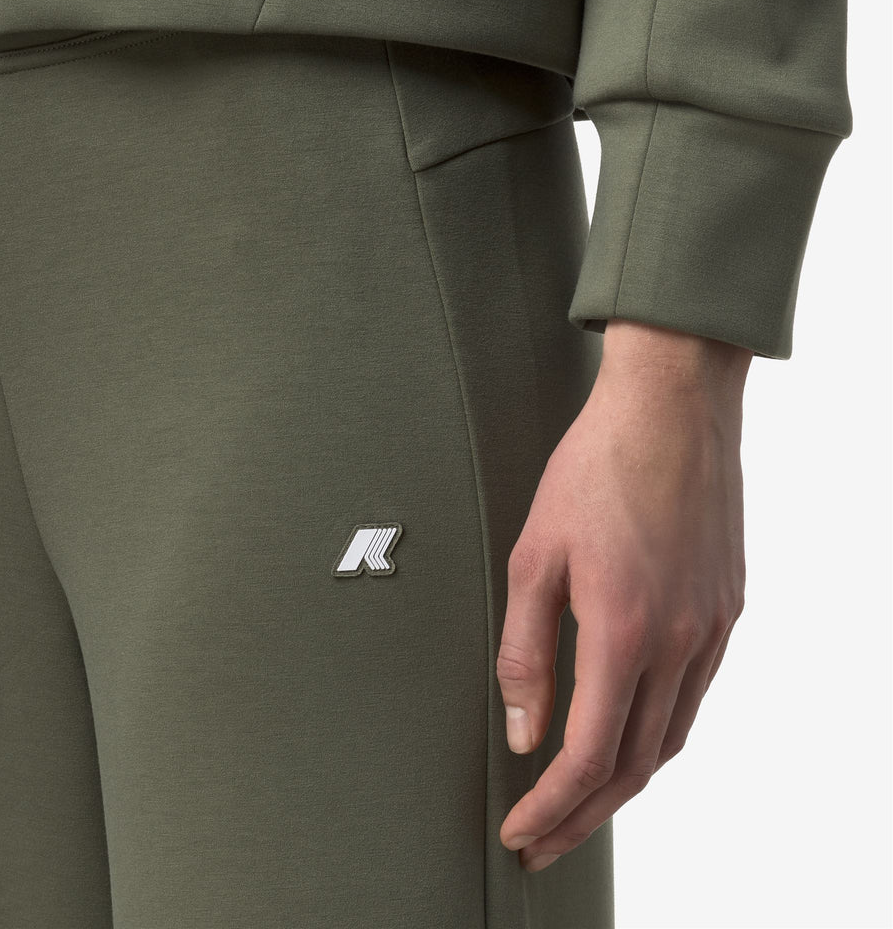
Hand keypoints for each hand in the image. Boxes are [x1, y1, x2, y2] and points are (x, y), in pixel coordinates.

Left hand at [497, 319, 751, 872]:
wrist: (670, 407)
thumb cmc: (596, 468)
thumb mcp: (533, 557)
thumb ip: (524, 651)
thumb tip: (524, 729)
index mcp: (624, 631)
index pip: (589, 757)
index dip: (551, 806)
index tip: (522, 831)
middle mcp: (680, 641)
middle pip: (635, 765)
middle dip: (584, 816)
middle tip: (545, 840)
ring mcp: (712, 627)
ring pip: (671, 737)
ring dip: (624, 781)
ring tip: (582, 802)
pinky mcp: (726, 607)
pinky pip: (695, 695)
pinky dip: (657, 732)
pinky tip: (631, 732)